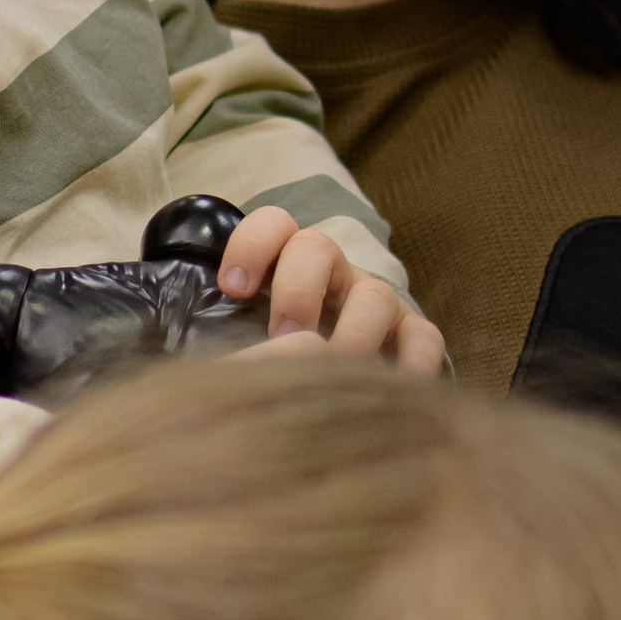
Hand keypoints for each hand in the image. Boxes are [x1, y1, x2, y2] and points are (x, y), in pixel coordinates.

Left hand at [219, 206, 445, 376]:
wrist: (337, 388)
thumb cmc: (272, 357)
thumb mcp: (239, 338)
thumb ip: (215, 338)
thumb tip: (196, 365)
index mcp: (284, 262)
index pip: (272, 226)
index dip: (251, 246)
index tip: (232, 289)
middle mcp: (333, 273)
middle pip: (318, 248)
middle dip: (297, 290)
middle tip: (283, 337)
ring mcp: (374, 301)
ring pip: (375, 295)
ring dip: (352, 335)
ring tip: (333, 373)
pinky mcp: (412, 334)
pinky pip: (424, 338)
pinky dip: (412, 364)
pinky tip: (390, 394)